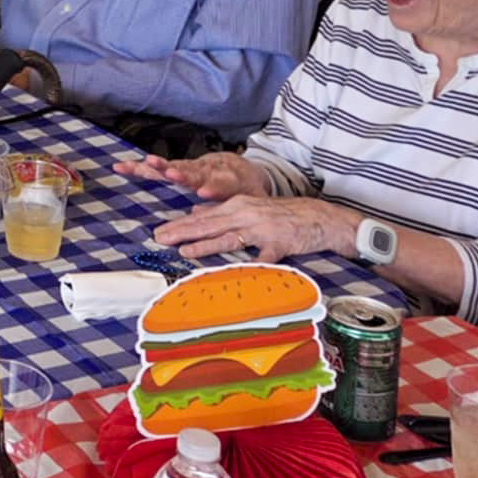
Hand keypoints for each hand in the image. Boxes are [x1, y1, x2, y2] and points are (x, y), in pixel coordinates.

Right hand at [111, 151, 265, 200]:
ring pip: (175, 166)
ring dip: (159, 167)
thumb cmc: (250, 191)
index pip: (221, 184)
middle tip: (171, 174)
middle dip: (182, 174)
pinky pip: (162, 167)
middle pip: (194, 172)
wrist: (248, 170)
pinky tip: (124, 166)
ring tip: (144, 164)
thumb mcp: (253, 203)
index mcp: (230, 180)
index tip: (203, 191)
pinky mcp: (183, 167)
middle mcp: (210, 170)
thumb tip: (230, 224)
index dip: (213, 188)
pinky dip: (144, 167)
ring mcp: (195, 167)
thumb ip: (240, 210)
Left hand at [152, 195, 356, 262]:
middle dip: (183, 232)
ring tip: (185, 250)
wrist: (320, 217)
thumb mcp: (249, 207)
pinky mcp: (281, 243)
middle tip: (160, 239)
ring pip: (231, 237)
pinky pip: (264, 255)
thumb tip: (194, 212)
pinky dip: (252, 263)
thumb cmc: (282, 215)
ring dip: (207, 244)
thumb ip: (221, 211)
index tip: (158, 233)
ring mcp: (263, 229)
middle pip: (209, 224)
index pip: (202, 217)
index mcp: (237, 206)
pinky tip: (238, 272)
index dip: (179, 224)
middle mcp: (246, 214)